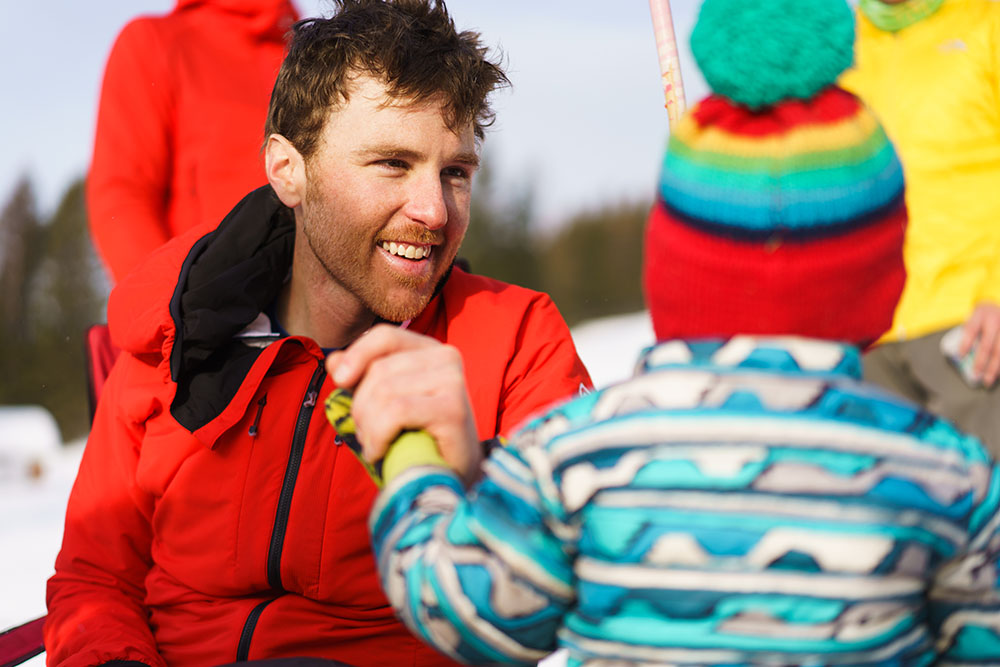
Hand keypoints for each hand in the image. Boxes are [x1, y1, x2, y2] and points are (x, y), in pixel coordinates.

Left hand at [325, 325, 481, 483]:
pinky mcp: (453, 408)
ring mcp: (453, 380)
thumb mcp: (386, 402)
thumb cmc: (418, 436)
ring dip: (368, 426)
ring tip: (373, 445)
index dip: (357, 354)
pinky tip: (379, 452)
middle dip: (361, 407)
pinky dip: (379, 435)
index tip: (340, 382)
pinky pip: (397, 412)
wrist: (452, 474)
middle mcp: (446, 357)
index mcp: (429, 350)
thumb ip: (362, 379)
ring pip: (385, 392)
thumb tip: (333, 360)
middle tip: (365, 434)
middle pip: (379, 370)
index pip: (385, 336)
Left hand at [959, 301, 999, 387]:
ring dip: (995, 367)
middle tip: (976, 375)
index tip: (961, 356)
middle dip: (981, 362)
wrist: (995, 303)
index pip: (971, 330)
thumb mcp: (972, 318)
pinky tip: (998, 373)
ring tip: (988, 380)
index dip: (966, 344)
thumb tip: (962, 356)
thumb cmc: (982, 316)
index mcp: (980, 315)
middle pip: (988, 345)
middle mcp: (995, 320)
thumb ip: (969, 333)